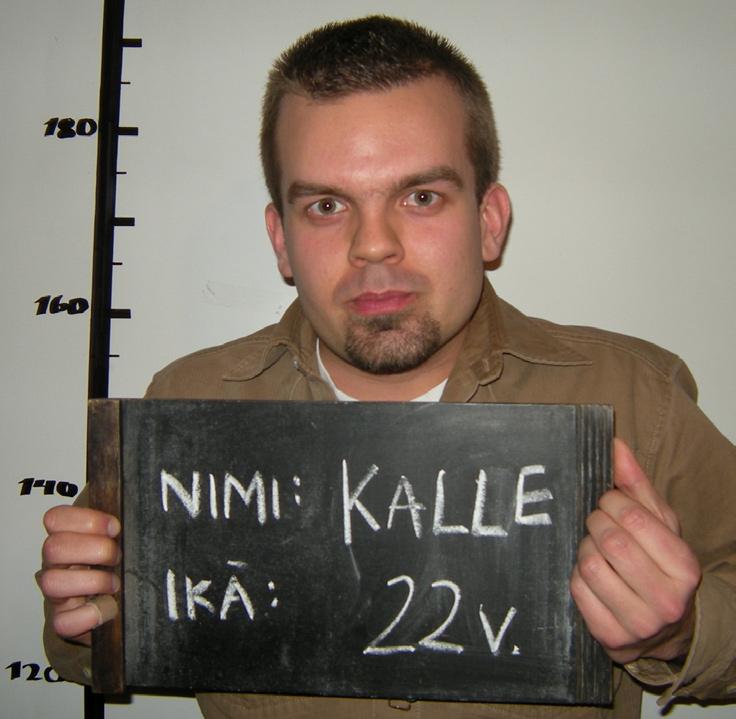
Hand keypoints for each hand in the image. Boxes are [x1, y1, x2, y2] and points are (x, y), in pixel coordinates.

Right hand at [37, 505, 120, 645]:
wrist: (116, 606)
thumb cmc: (119, 566)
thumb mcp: (121, 542)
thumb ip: (123, 529)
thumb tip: (144, 517)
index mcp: (67, 538)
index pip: (56, 518)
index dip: (86, 520)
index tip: (116, 528)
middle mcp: (55, 564)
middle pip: (53, 547)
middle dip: (95, 550)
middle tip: (118, 557)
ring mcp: (56, 594)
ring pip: (51, 582)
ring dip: (93, 581)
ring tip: (116, 583)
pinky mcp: (62, 621)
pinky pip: (63, 621)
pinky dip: (91, 614)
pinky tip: (110, 607)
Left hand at [570, 439, 700, 663]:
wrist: (665, 627)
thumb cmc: (659, 564)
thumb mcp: (659, 524)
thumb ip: (636, 484)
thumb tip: (614, 444)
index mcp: (685, 567)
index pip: (634, 518)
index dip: (611, 502)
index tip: (607, 503)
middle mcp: (667, 600)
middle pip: (609, 541)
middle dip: (595, 523)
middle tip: (596, 524)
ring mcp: (638, 623)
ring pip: (588, 564)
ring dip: (584, 549)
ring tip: (595, 549)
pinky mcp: (610, 637)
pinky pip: (576, 590)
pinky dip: (576, 576)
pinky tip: (590, 575)